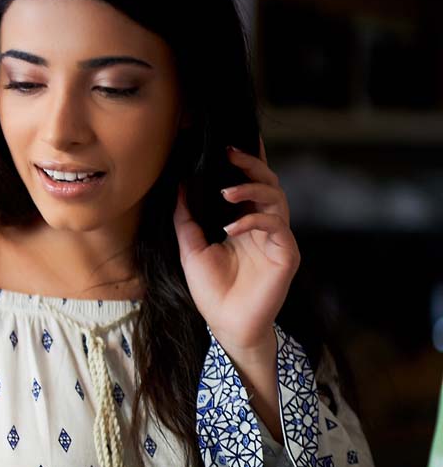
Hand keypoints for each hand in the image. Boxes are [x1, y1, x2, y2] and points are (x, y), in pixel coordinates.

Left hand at [173, 139, 299, 353]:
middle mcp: (264, 227)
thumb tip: (180, 186)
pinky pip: (275, 227)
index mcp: (244, 222)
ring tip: (227, 192)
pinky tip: (232, 227)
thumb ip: (186, 218)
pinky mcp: (286, 254)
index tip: (231, 141)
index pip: (249, 185)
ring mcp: (277, 239)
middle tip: (230, 153)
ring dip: (251, 190)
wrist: (226, 325)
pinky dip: (253, 220)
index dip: (247, 161)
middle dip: (251, 165)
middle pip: (268, 184)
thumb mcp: (190, 249)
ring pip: (276, 199)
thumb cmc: (212, 291)